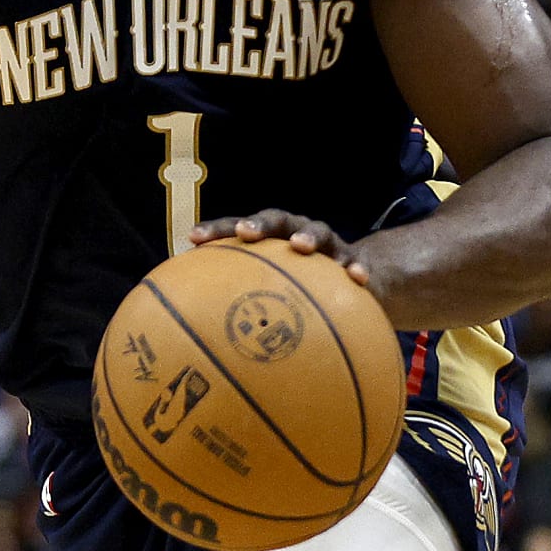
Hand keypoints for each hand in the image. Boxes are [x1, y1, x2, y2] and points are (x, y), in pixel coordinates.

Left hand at [189, 209, 370, 284]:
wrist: (351, 274)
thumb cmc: (298, 284)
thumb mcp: (270, 289)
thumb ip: (240, 300)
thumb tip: (197, 329)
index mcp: (269, 237)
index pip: (237, 228)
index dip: (215, 230)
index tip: (193, 238)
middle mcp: (295, 232)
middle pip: (277, 220)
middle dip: (260, 224)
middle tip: (245, 233)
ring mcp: (326, 243)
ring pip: (318, 233)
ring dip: (308, 236)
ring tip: (301, 245)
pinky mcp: (351, 259)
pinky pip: (355, 263)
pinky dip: (356, 268)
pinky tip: (358, 279)